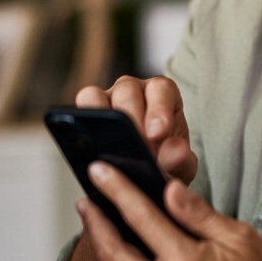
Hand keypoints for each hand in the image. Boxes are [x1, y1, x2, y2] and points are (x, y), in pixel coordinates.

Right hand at [76, 76, 197, 183]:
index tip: (158, 135)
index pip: (161, 90)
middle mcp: (135, 89)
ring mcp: (109, 96)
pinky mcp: (90, 109)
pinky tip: (92, 147)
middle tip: (136, 148)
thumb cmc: (167, 161)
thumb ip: (179, 159)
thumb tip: (175, 151)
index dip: (158, 110)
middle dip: (131, 120)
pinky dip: (83, 121)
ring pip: (97, 95)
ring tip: (112, 150)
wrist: (149, 172)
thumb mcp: (180, 165)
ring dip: (104, 120)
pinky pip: (82, 105)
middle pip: (127, 91)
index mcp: (163, 93)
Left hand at [79, 161, 261, 260]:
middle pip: (112, 252)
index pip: (139, 217)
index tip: (100, 172)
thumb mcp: (238, 237)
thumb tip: (169, 189)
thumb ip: (197, 213)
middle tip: (85, 201)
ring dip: (100, 249)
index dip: (115, 190)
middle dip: (94, 223)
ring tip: (95, 225)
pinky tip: (118, 257)